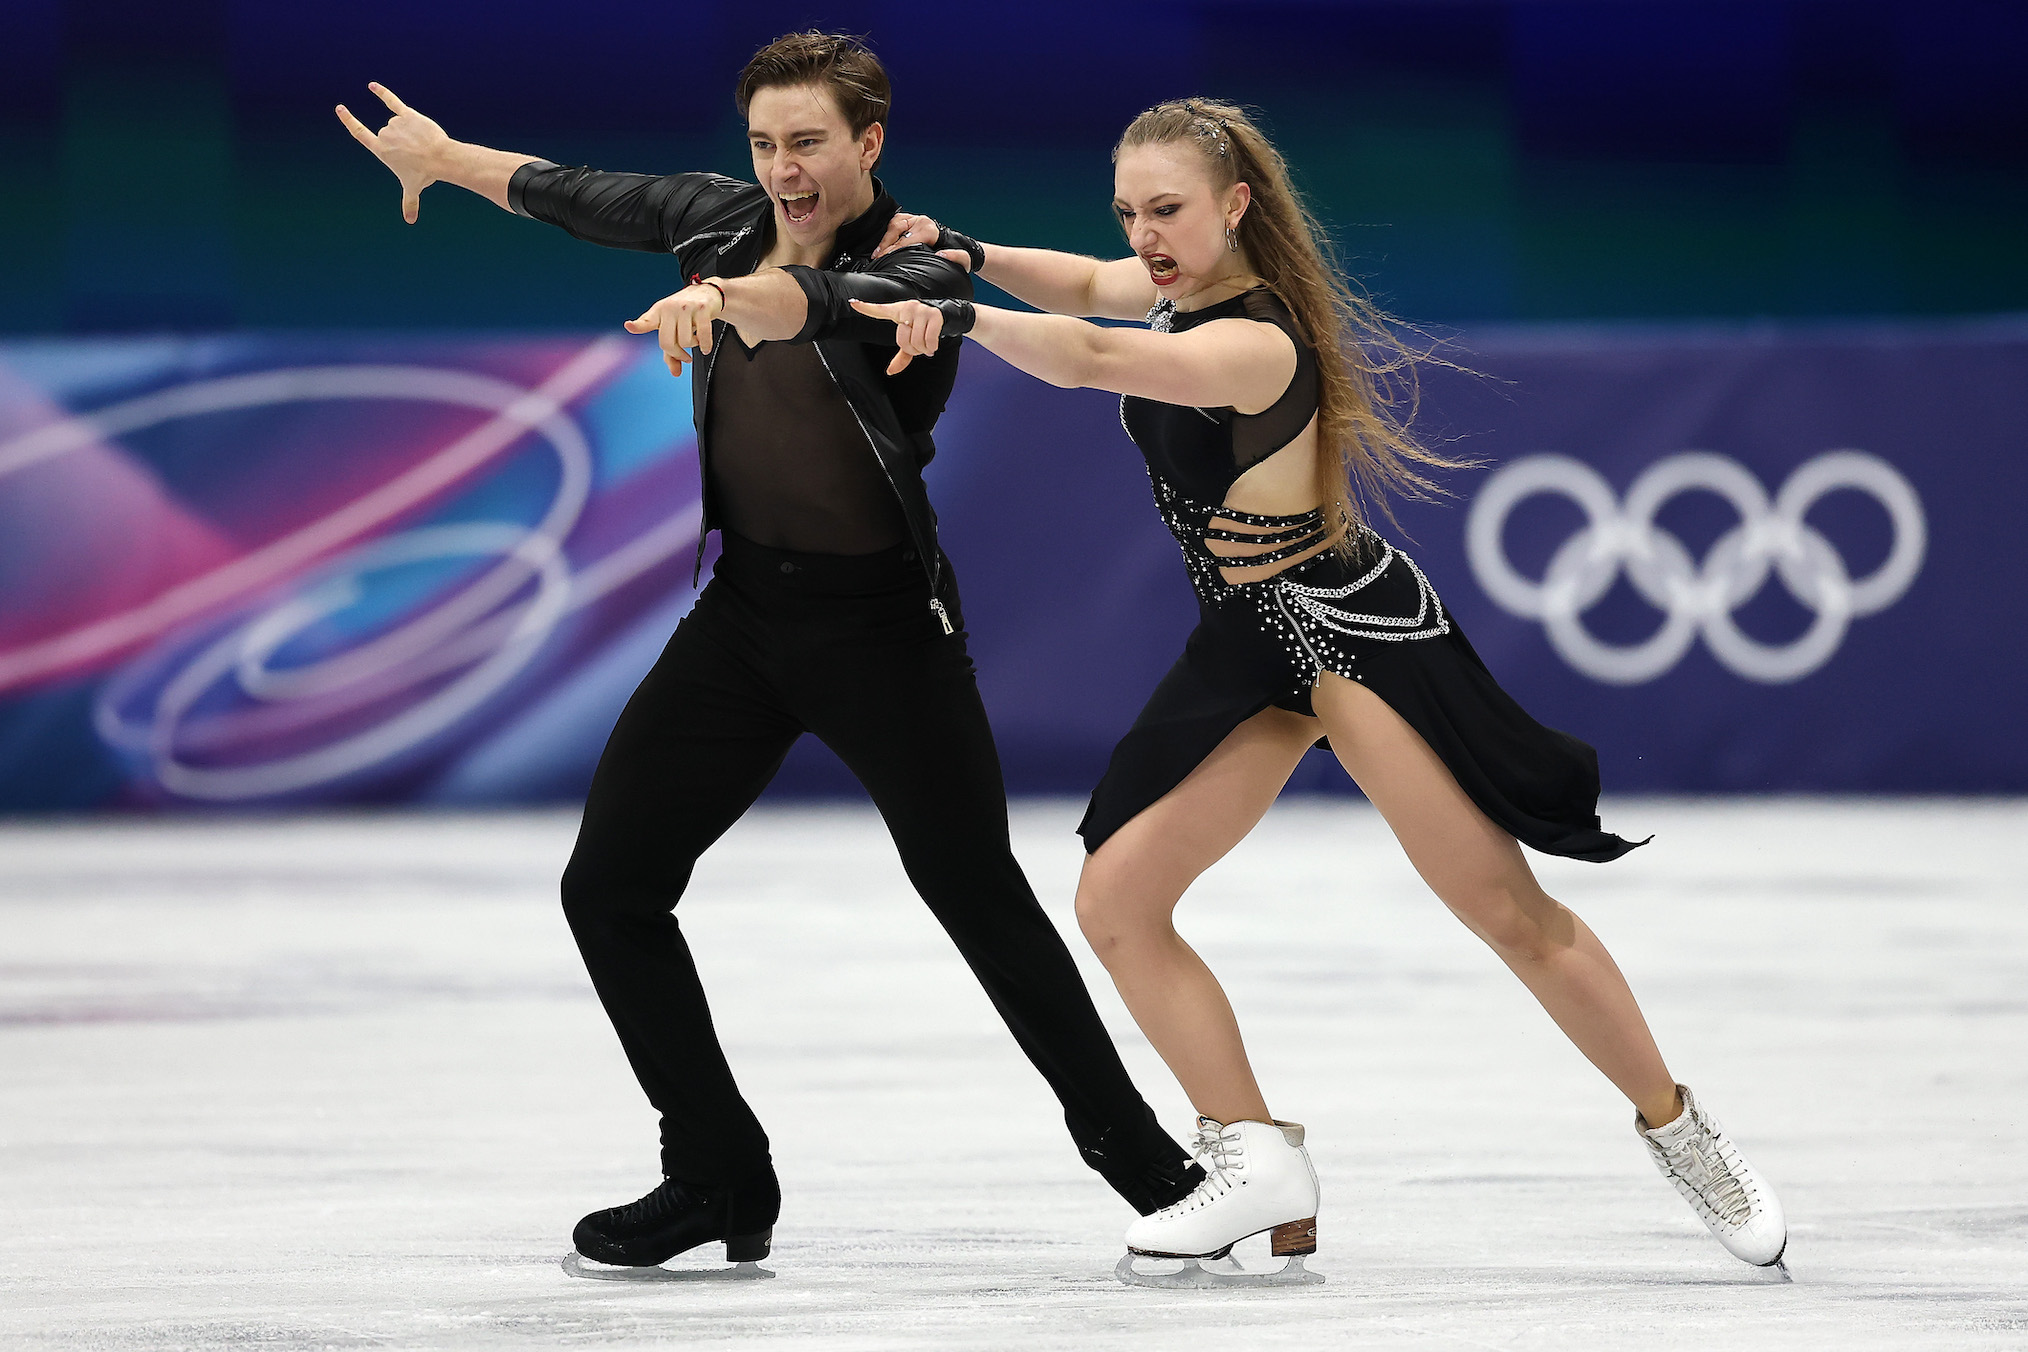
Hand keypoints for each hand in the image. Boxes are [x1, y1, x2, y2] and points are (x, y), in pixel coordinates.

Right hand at [335, 83, 449, 223]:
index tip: (341, 109)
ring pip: (398, 123)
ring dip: (408, 132)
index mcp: (380, 150)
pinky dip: (383, 93)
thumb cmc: (425, 173)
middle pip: (388, 133)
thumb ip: (409, 203)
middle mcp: (384, 135)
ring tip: (421, 144)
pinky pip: (393, 102)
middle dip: (401, 142)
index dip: (349, 121)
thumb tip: (410, 221)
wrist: (439, 157)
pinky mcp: (407, 115)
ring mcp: (395, 124)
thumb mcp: (412, 189)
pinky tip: (372, 86)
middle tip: (417, 153)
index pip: (359, 133)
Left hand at [625, 282, 726, 376]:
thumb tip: (675, 373)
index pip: (646, 322)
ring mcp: (685, 307)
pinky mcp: (702, 309)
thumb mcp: (674, 328)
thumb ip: (671, 353)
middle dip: (678, 354)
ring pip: (686, 341)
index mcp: (658, 312)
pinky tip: (705, 347)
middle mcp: (669, 308)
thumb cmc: (685, 313)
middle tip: (685, 357)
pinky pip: (703, 335)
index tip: (629, 326)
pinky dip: (705, 346)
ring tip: (695, 340)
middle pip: (667, 343)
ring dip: (693, 346)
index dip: (637, 326)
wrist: (707, 293)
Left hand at [848, 297, 945, 374]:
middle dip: (912, 349)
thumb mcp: (911, 340)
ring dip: (923, 350)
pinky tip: (933, 345)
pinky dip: (931, 347)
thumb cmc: (924, 327)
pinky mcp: (934, 315)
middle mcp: (908, 308)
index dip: (866, 308)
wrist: (947, 315)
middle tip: (919, 346)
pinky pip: (929, 340)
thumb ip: (901, 355)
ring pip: (916, 342)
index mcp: (898, 311)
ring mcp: (921, 310)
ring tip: (927, 344)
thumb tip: (890, 372)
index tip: (853, 303)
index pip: (879, 310)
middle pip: (902, 340)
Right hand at [873, 212, 973, 270]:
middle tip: (877, 258)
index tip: (885, 259)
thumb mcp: (964, 260)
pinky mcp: (911, 220)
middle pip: (896, 231)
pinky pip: (894, 224)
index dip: (894, 250)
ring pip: (893, 225)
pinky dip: (886, 234)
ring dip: (884, 239)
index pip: (906, 240)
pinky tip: (881, 247)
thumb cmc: (956, 254)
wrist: (956, 247)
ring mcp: (916, 220)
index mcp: (930, 230)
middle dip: (885, 246)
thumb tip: (942, 254)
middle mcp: (922, 222)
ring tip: (877, 254)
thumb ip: (958, 257)